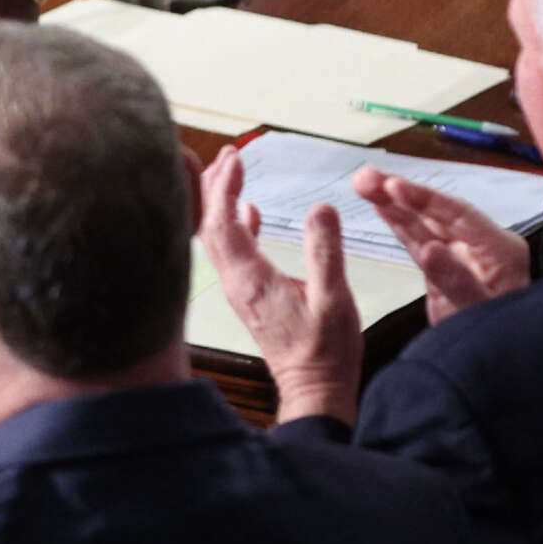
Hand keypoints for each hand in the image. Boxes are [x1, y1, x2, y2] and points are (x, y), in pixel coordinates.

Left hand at [195, 146, 361, 425]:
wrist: (314, 389)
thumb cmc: (325, 350)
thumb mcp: (334, 298)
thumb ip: (325, 252)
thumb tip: (321, 208)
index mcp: (251, 278)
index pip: (223, 221)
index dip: (225, 187)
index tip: (237, 157)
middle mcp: (236, 282)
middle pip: (208, 224)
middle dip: (214, 185)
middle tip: (229, 154)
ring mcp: (240, 290)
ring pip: (216, 237)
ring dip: (220, 202)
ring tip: (232, 171)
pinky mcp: (249, 296)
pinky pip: (233, 252)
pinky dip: (237, 225)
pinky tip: (251, 211)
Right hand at [350, 167, 530, 322]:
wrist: (505, 364)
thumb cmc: (499, 340)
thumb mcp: (478, 314)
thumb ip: (457, 281)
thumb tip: (430, 249)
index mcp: (500, 250)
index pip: (459, 215)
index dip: (425, 199)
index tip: (394, 186)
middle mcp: (481, 246)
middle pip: (437, 213)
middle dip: (400, 193)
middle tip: (365, 177)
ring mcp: (461, 255)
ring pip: (422, 223)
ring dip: (392, 203)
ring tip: (362, 182)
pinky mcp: (442, 267)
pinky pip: (417, 240)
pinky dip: (397, 223)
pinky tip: (377, 205)